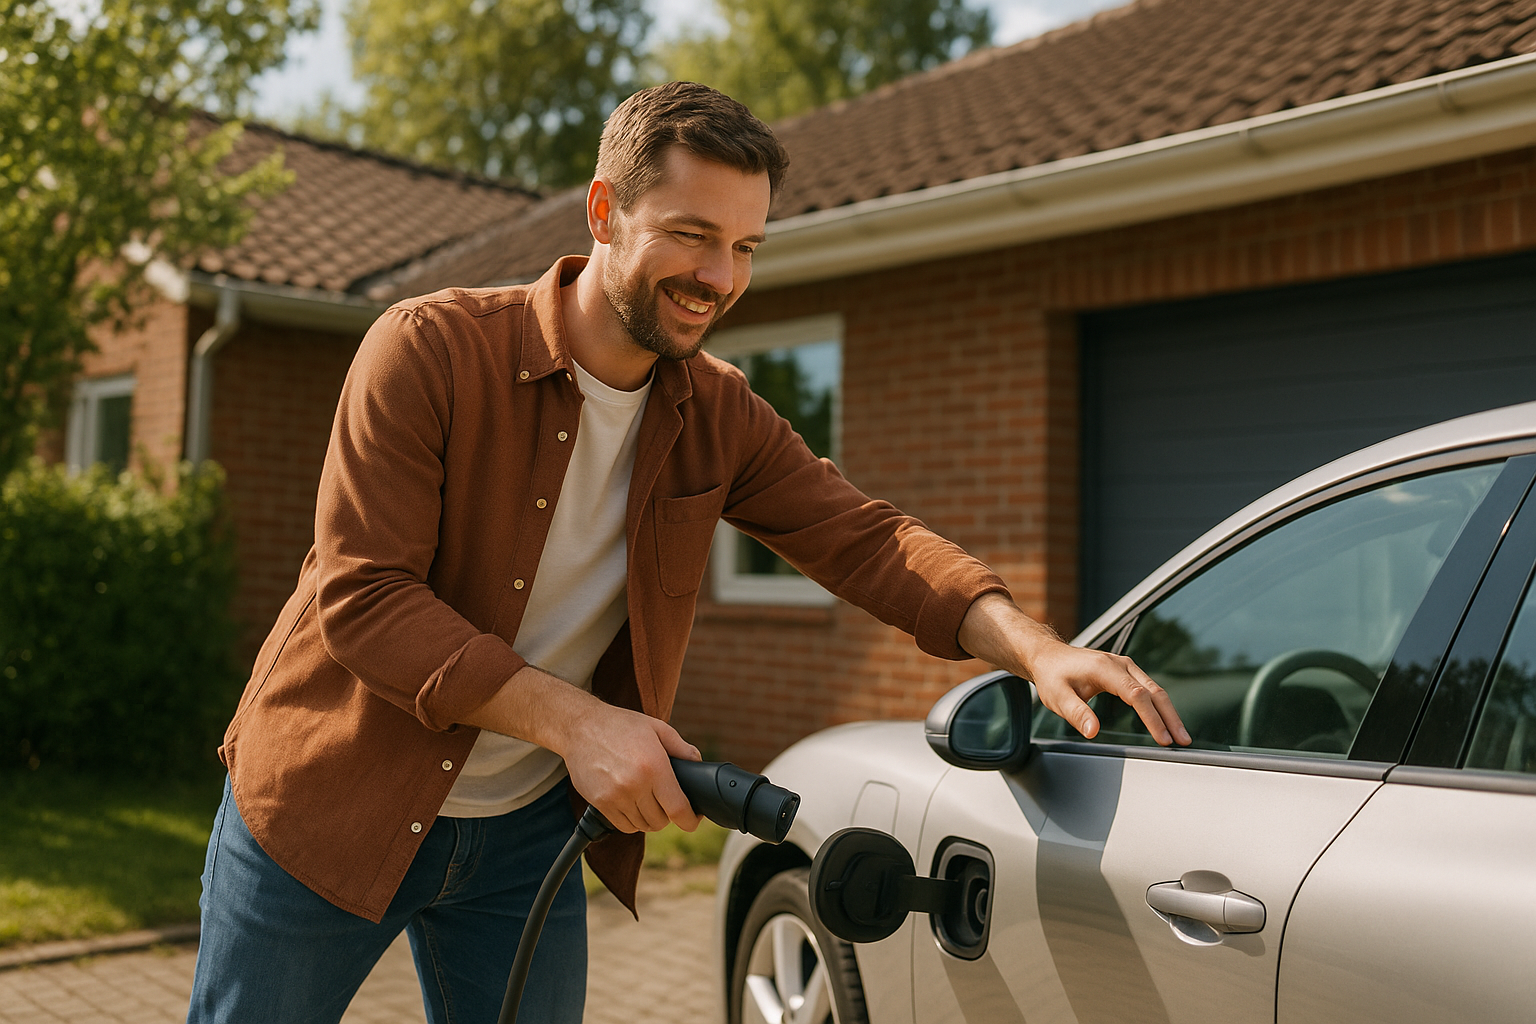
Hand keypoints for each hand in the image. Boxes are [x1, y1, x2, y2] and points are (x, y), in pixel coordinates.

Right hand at [559, 703, 704, 833]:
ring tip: (647, 801)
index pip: (677, 808)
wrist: (580, 727)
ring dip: (648, 818)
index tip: (693, 820)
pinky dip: (631, 820)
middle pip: (660, 821)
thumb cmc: (621, 725)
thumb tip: (697, 763)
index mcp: (653, 767)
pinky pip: (623, 826)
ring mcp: (615, 796)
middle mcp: (635, 785)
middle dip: (667, 814)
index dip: (690, 820)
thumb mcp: (657, 728)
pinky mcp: (600, 802)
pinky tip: (632, 805)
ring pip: (642, 825)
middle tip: (665, 801)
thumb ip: (681, 748)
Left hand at [958, 592, 1190, 746]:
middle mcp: (1120, 664)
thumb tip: (1093, 731)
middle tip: (1183, 740)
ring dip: (1169, 712)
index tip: (1163, 738)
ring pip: (1155, 689)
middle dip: (1170, 717)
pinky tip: (1167, 721)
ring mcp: (1125, 666)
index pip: (1136, 695)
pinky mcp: (1126, 671)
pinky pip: (1149, 688)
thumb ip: (1076, 713)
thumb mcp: (1057, 697)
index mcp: (1104, 668)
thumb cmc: (1052, 676)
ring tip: (1180, 735)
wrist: (1049, 657)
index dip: (1152, 718)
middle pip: (1154, 691)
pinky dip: (1160, 705)